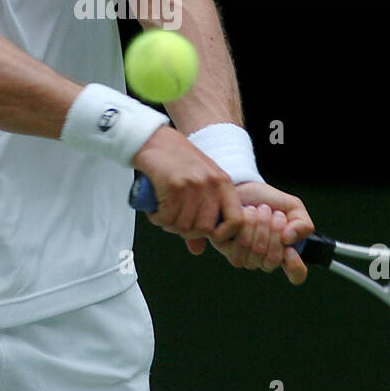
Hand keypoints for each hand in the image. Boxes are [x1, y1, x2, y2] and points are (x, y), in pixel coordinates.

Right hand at [130, 127, 244, 243]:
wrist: (153, 139)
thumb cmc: (175, 161)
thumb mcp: (198, 184)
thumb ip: (202, 215)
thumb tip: (198, 250)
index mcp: (223, 183)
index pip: (237, 221)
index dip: (223, 235)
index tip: (207, 234)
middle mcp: (211, 184)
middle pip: (205, 229)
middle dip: (187, 231)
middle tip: (174, 220)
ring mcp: (194, 184)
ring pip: (184, 226)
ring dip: (169, 224)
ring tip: (163, 212)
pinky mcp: (174, 185)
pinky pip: (167, 218)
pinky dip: (157, 218)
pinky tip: (154, 209)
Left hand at [184, 181, 314, 284]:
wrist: (243, 188)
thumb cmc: (269, 200)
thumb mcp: (293, 207)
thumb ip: (302, 223)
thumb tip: (289, 239)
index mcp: (285, 253)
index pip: (296, 274)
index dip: (295, 266)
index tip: (290, 250)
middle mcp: (265, 260)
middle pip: (273, 261)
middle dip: (275, 231)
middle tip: (274, 213)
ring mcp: (246, 257)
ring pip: (256, 253)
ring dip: (260, 226)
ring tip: (259, 210)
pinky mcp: (227, 249)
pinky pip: (239, 248)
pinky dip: (245, 226)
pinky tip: (246, 214)